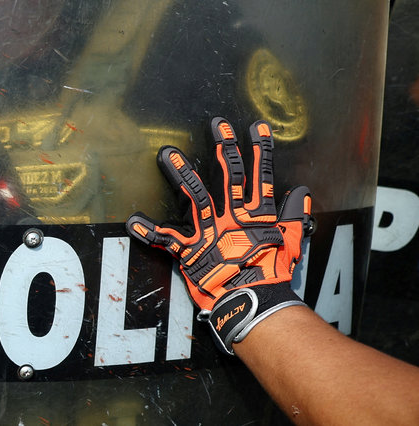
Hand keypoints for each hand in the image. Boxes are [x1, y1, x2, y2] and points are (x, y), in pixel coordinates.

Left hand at [126, 117, 312, 353]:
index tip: (255, 127)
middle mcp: (232, 217)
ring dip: (180, 173)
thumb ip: (295, 217)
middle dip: (224, 148)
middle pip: (229, 176)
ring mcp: (210, 231)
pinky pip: (166, 239)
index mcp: (256, 215)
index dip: (259, 150)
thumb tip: (301, 193)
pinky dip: (148, 231)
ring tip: (167, 153)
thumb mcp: (291, 243)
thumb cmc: (271, 276)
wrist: (254, 302)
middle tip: (217, 125)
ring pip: (194, 195)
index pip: (260, 175)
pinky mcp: (191, 250)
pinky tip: (132, 221)